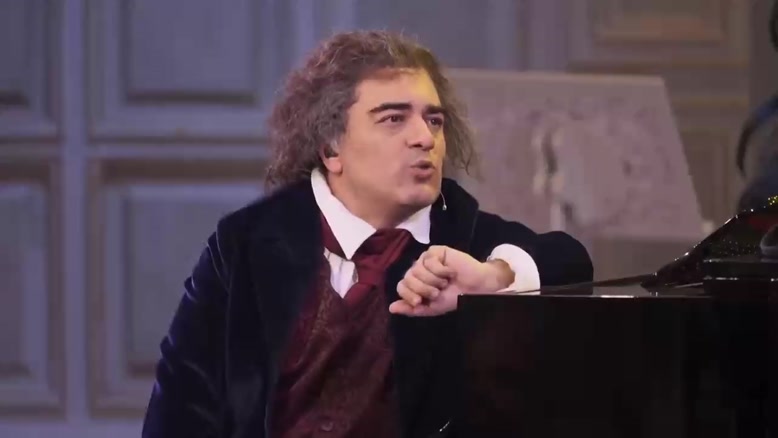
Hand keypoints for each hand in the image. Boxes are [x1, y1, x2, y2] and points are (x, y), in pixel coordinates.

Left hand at [389, 245, 514, 316]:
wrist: (473, 288)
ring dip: (435, 280)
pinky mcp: (435, 251)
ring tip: (446, 282)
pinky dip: (442, 270)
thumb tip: (391, 308)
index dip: (409, 294)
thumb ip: (412, 309)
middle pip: (408, 278)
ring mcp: (425, 259)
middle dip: (424, 289)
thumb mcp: (431, 308)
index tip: (420, 301)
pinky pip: (430, 260)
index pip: (401, 286)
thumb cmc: (453, 298)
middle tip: (437, 292)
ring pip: (418, 269)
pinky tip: (451, 272)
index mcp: (414, 284)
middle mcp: (417, 270)